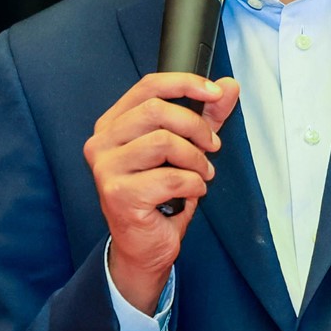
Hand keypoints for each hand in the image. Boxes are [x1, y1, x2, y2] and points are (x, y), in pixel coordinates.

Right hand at [82, 73, 239, 312]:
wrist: (145, 246)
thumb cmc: (160, 194)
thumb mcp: (187, 147)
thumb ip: (207, 115)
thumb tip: (230, 85)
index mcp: (113, 124)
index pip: (148, 86)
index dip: (185, 83)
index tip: (216, 93)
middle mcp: (101, 142)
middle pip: (157, 111)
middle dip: (196, 127)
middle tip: (212, 147)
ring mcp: (106, 169)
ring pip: (164, 142)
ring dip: (195, 159)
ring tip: (201, 174)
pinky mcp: (118, 194)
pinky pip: (170, 177)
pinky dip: (192, 184)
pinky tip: (191, 194)